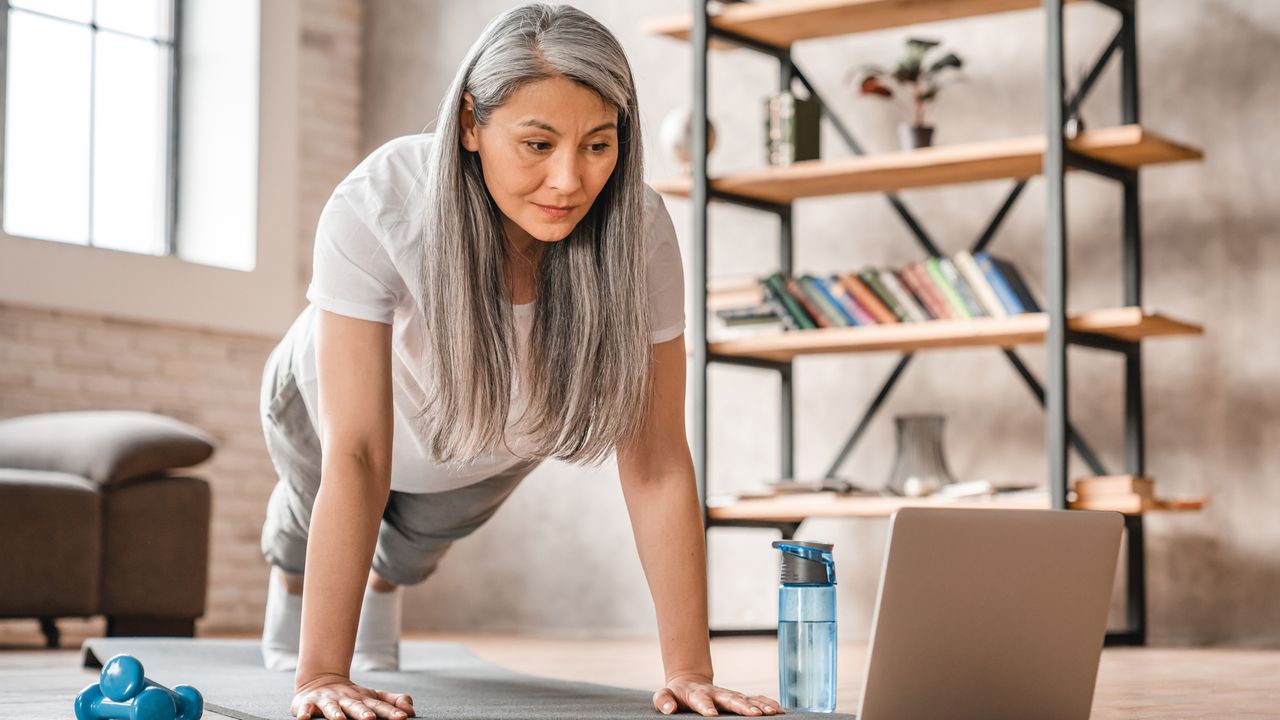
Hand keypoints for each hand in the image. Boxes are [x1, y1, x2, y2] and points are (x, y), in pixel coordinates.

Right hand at [291, 673, 415, 719]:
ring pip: (331, 708)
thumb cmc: (351, 696)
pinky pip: (304, 709)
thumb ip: (393, 702)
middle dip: (362, 713)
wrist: (319, 681)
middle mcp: (346, 699)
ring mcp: (327, 701)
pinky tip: (304, 719)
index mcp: (364, 699)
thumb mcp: (373, 697)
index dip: (391, 711)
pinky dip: (303, 713)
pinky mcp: (308, 704)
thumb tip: (411, 711)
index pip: (379, 706)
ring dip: (335, 714)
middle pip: (356, 707)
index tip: (402, 717)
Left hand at [653, 673, 783, 715]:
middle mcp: (716, 693)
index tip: (711, 715)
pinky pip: (754, 699)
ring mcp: (728, 694)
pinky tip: (778, 710)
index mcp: (696, 694)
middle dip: (741, 706)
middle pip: (729, 698)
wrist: (689, 681)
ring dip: (758, 705)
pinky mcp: (737, 697)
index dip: (706, 706)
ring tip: (771, 713)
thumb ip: (663, 700)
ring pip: (745, 698)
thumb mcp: (664, 695)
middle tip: (753, 714)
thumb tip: (669, 708)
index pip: (701, 700)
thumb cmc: (676, 693)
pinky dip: (766, 703)